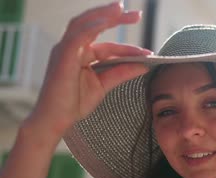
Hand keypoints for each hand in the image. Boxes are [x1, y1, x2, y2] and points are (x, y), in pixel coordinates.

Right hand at [27, 1, 151, 139]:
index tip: (148, 53)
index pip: (108, 46)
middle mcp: (73, 48)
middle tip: (137, 14)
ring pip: (84, 24)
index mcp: (82, 55)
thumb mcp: (104, 85)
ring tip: (121, 10)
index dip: (129, 49)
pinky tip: (105, 22)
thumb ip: (122, 73)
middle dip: (115, 17)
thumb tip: (144, 65)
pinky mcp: (62, 56)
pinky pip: (77, 36)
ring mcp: (66, 50)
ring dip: (103, 15)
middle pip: (94, 25)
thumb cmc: (74, 103)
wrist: (56, 120)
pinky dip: (92, 27)